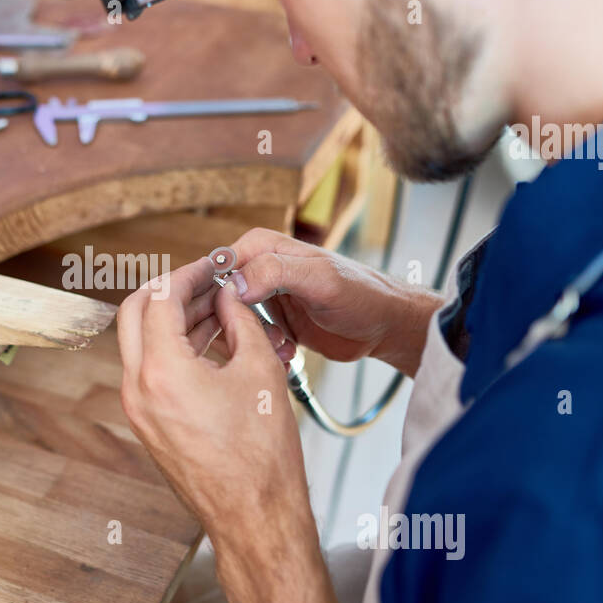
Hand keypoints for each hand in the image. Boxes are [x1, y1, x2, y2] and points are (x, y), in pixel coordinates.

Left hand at [116, 256, 309, 543]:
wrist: (254, 516)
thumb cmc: (263, 452)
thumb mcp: (260, 370)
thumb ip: (240, 321)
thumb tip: (228, 295)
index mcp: (161, 370)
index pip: (160, 297)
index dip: (189, 274)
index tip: (213, 267)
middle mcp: (136, 388)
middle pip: (134, 313)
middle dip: (168, 289)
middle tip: (205, 281)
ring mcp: (137, 409)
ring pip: (139, 342)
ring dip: (172, 319)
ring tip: (217, 308)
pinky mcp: (147, 424)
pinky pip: (149, 370)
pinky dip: (172, 348)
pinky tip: (210, 341)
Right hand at [226, 228, 443, 376]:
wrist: (386, 327)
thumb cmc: (362, 294)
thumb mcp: (319, 279)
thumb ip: (275, 273)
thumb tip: (232, 283)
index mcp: (265, 247)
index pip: (219, 264)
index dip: (215, 290)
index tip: (224, 316)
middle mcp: (261, 270)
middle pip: (222, 296)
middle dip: (234, 321)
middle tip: (256, 338)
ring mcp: (267, 298)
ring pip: (234, 321)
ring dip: (251, 339)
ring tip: (281, 347)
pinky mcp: (275, 324)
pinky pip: (252, 338)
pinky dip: (264, 350)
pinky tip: (288, 356)